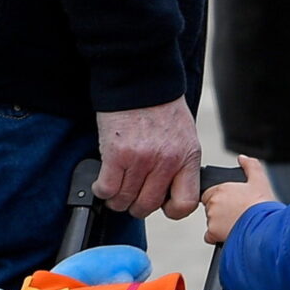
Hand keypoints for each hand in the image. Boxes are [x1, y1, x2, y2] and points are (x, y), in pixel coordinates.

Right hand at [95, 95, 201, 218]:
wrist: (141, 79)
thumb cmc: (162, 108)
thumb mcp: (184, 137)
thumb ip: (180, 164)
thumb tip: (169, 191)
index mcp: (187, 158)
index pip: (185, 203)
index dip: (172, 210)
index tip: (162, 204)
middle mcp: (166, 162)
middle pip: (148, 205)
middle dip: (137, 207)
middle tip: (131, 199)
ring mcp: (141, 160)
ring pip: (125, 200)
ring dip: (117, 201)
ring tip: (115, 192)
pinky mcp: (117, 154)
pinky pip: (107, 188)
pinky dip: (102, 190)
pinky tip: (103, 183)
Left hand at [202, 154, 279, 244]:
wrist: (266, 228)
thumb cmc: (264, 207)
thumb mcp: (260, 181)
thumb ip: (250, 166)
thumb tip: (243, 158)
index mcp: (222, 188)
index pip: (210, 193)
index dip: (221, 199)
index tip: (231, 204)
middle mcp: (214, 202)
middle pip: (210, 208)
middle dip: (220, 211)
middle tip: (236, 215)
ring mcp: (212, 218)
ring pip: (210, 222)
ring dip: (219, 224)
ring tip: (237, 225)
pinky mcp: (213, 233)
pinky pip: (209, 237)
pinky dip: (216, 238)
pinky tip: (230, 235)